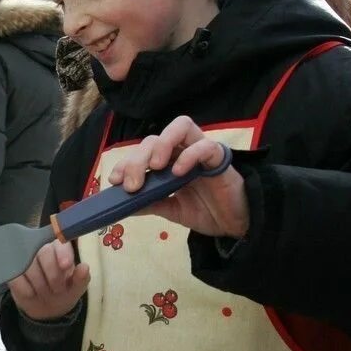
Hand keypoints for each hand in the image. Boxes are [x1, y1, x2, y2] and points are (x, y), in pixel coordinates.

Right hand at [8, 240, 89, 320]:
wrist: (47, 308)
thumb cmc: (64, 291)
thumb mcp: (76, 288)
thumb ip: (81, 279)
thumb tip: (84, 267)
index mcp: (60, 249)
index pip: (60, 243)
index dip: (62, 253)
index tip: (65, 266)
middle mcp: (41, 249)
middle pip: (44, 253)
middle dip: (53, 275)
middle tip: (58, 290)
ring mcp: (24, 259)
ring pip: (30, 267)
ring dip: (40, 285)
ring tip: (46, 293)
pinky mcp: (11, 272)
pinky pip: (17, 279)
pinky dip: (26, 290)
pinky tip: (32, 294)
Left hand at [107, 115, 248, 237]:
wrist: (235, 223)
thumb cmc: (205, 211)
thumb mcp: (170, 210)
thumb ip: (149, 203)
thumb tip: (122, 204)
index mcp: (168, 162)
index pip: (142, 152)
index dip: (125, 163)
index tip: (115, 181)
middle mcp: (181, 151)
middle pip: (154, 139)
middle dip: (137, 159)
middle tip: (132, 184)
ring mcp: (200, 151)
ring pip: (180, 127)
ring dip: (163, 143)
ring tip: (155, 166)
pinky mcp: (219, 158)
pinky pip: (205, 146)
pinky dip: (189, 155)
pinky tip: (178, 172)